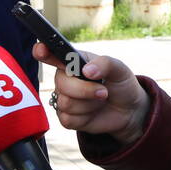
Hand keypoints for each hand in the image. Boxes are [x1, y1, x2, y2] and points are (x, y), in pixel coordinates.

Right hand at [32, 43, 150, 144]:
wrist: (129, 110)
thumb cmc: (121, 84)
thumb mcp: (120, 69)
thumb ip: (105, 64)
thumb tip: (87, 71)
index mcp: (73, 61)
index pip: (52, 54)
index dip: (42, 51)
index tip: (41, 50)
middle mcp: (64, 78)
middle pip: (61, 84)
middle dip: (85, 90)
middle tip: (103, 91)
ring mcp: (64, 98)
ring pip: (66, 103)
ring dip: (89, 104)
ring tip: (100, 100)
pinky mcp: (66, 117)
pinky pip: (68, 119)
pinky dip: (86, 117)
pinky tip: (94, 112)